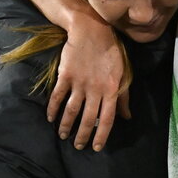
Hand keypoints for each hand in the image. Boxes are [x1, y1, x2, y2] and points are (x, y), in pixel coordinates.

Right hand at [50, 12, 130, 150]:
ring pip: (71, 110)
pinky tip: (50, 118)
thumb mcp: (122, 73)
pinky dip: (53, 108)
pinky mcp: (66, 75)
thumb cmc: (110, 52)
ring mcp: (79, 83)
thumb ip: (123, 96)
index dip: (101, 135)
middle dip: (82, 135)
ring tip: (63, 136)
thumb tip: (126, 117)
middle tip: (78, 146)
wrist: (91, 30)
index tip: (96, 147)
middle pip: (87, 118)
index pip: (107, 119)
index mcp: (111, 90)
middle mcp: (95, 89)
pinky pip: (58, 96)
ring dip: (66, 125)